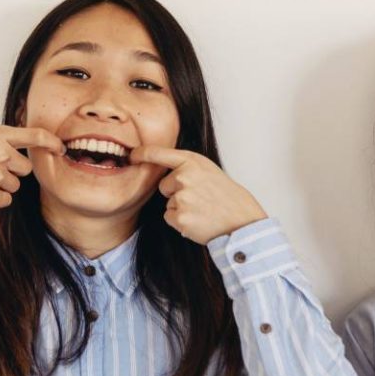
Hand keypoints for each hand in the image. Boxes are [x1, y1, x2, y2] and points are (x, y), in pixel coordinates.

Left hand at [132, 146, 267, 244]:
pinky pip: (170, 217)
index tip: (132, 155)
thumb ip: (188, 168)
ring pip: (168, 203)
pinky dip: (181, 221)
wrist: (241, 220)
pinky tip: (199, 219)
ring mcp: (182, 197)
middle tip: (201, 198)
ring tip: (203, 209)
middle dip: (176, 193)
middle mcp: (185, 176)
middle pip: (164, 186)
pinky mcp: (180, 217)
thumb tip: (166, 172)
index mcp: (193, 161)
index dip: (143, 153)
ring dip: (181, 208)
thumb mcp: (209, 171)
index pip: (161, 154)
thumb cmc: (227, 196)